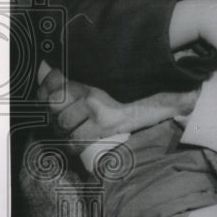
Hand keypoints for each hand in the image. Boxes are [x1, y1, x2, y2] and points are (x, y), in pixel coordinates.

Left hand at [36, 64, 195, 151]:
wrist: (171, 91)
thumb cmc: (145, 80)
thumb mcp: (117, 70)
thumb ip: (95, 71)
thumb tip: (70, 78)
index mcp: (88, 69)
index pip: (51, 80)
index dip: (45, 92)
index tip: (48, 98)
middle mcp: (87, 85)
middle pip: (54, 104)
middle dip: (55, 114)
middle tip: (61, 118)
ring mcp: (95, 105)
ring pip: (63, 122)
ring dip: (62, 130)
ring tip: (69, 132)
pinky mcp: (106, 123)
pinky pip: (77, 139)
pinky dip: (72, 146)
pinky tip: (74, 147)